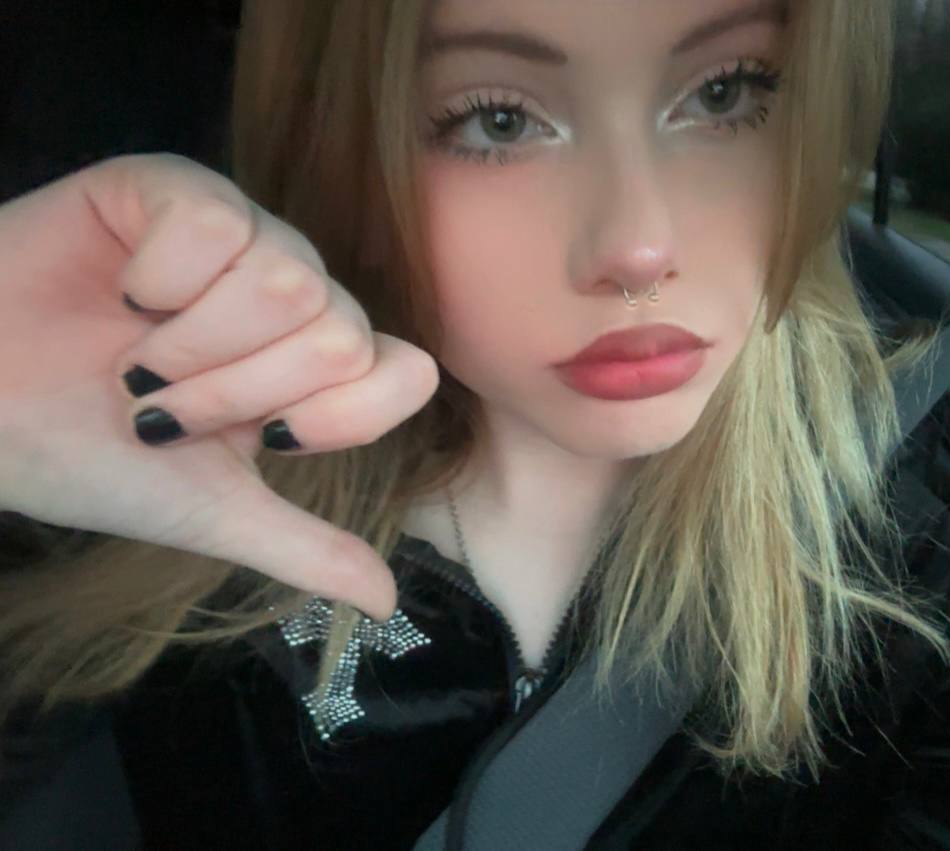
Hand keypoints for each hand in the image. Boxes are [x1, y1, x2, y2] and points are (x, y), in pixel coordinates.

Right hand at [0, 153, 438, 620]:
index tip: (266, 437)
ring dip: (192, 345)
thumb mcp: (209, 512)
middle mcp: (292, 291)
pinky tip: (122, 289)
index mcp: (312, 363)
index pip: (403, 371)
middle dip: (235, 392)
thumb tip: (387, 603)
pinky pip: (215, 223)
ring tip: (134, 354)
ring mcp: (240, 233)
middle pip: (340, 332)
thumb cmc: (84, 454)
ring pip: (289, 279)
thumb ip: (304, 548)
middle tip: (160, 400)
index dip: (339, 416)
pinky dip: (156, 279)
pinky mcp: (174, 184)